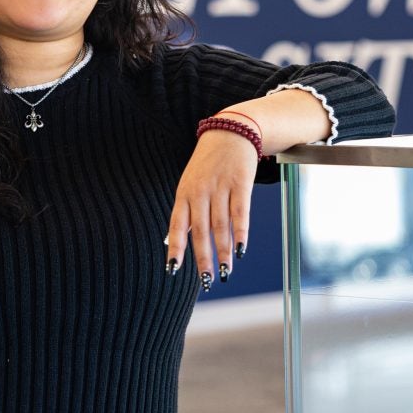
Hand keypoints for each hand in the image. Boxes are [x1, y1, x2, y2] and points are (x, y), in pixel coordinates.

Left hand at [167, 128, 256, 287]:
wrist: (229, 133)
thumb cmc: (207, 165)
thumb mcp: (189, 184)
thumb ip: (184, 213)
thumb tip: (171, 241)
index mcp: (184, 194)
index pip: (177, 226)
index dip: (175, 248)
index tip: (174, 270)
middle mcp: (200, 192)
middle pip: (201, 230)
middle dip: (204, 258)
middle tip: (208, 280)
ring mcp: (220, 188)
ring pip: (221, 226)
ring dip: (224, 251)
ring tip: (226, 271)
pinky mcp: (240, 184)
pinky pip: (241, 213)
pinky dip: (241, 233)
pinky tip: (241, 249)